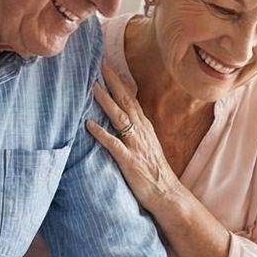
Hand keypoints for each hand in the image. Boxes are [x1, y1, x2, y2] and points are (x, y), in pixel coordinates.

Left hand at [85, 74, 179, 212]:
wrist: (167, 194)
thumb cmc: (155, 171)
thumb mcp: (146, 144)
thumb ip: (135, 129)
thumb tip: (122, 116)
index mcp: (143, 126)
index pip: (130, 97)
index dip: (118, 80)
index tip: (107, 63)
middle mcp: (140, 131)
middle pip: (125, 101)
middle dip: (112, 81)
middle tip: (99, 62)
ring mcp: (135, 145)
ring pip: (119, 117)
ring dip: (105, 101)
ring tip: (92, 86)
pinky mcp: (129, 160)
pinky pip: (113, 144)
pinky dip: (101, 133)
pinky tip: (88, 124)